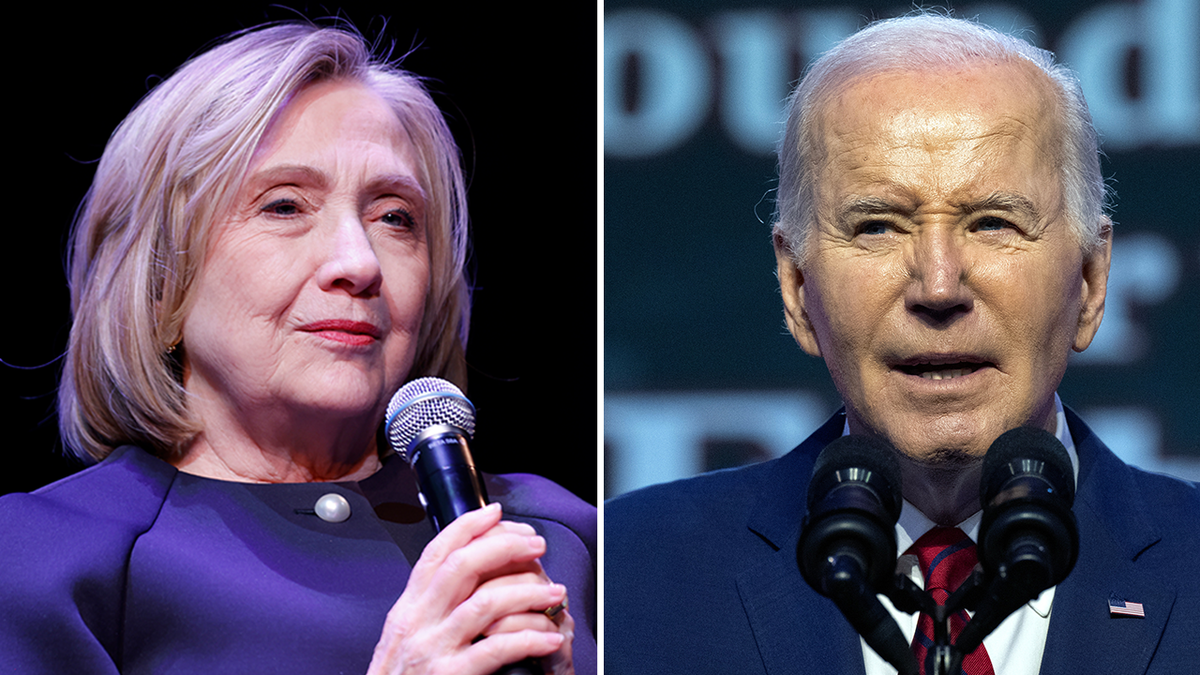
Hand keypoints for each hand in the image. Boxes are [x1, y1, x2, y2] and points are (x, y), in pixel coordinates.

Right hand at [366, 503, 573, 674]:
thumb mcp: (406, 637)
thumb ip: (430, 607)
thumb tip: (467, 577)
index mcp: (408, 609)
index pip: (435, 553)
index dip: (467, 527)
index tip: (495, 513)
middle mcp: (417, 623)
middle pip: (462, 566)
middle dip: (505, 547)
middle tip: (535, 545)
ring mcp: (433, 649)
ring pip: (486, 602)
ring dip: (527, 592)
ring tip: (553, 593)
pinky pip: (496, 648)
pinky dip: (528, 638)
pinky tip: (548, 637)